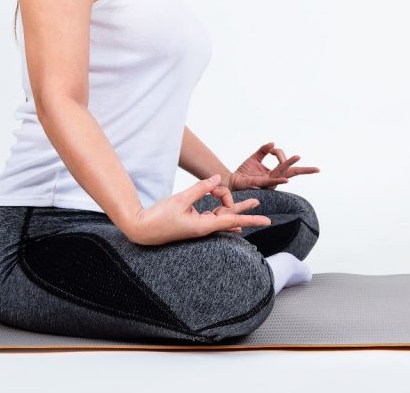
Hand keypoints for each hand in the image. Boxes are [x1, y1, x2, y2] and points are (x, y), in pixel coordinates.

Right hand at [126, 175, 270, 244]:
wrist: (142, 230)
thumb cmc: (159, 217)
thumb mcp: (180, 199)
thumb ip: (200, 189)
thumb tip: (216, 179)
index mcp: (203, 226)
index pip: (232, 221)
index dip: (250, 218)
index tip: (266, 220)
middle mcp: (204, 228)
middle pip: (230, 217)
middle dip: (245, 209)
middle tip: (260, 202)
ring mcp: (199, 227)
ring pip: (221, 215)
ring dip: (232, 206)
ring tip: (251, 202)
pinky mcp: (193, 224)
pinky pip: (212, 217)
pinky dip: (221, 211)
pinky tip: (231, 216)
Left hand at [230, 142, 319, 190]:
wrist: (232, 181)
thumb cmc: (244, 172)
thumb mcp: (255, 158)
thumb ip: (263, 150)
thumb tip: (273, 144)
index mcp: (274, 173)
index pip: (284, 162)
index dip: (280, 153)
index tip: (271, 149)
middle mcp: (274, 178)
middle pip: (292, 172)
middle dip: (305, 170)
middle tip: (317, 169)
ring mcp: (269, 182)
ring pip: (282, 172)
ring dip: (289, 163)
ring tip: (297, 157)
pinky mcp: (260, 184)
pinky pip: (271, 182)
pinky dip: (279, 180)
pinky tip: (286, 179)